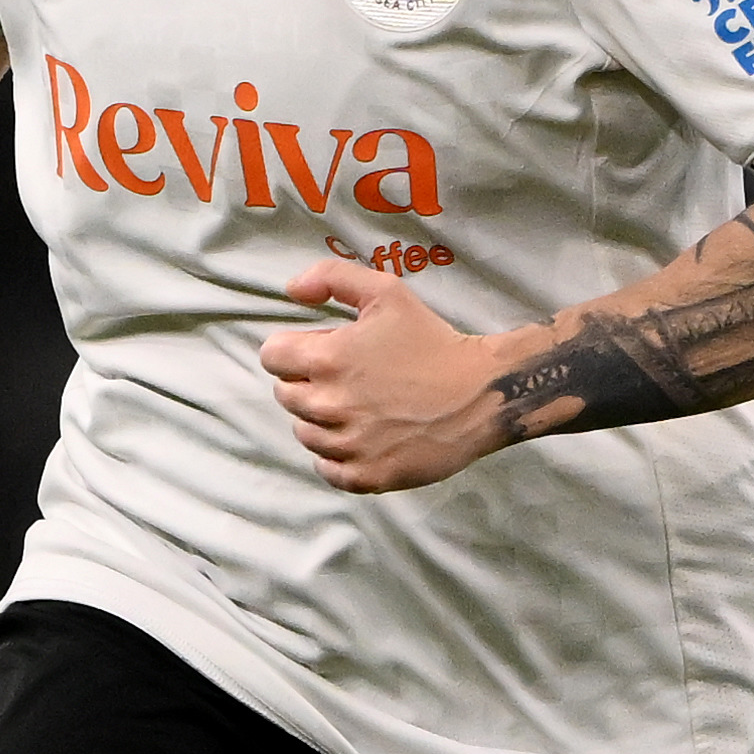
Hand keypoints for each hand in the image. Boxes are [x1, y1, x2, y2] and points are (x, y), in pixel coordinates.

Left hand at [265, 257, 518, 492]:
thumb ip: (331, 278)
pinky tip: (361, 438)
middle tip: (349, 378)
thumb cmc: (433, 341)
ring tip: (360, 407)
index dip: (294, 349)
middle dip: (309, 383)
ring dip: (322, 420)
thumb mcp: (386, 292)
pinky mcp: (366, 475)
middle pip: (286, 395)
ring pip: (304, 433)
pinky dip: (337, 457)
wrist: (481, 392)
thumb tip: (291, 290)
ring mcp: (347, 445)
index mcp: (327, 359)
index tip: (322, 351)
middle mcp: (329, 405)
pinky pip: (326, 469)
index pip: (272, 357)